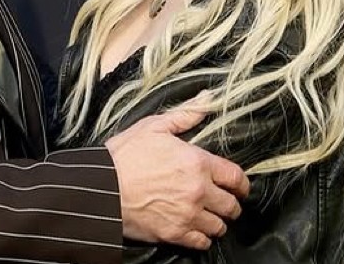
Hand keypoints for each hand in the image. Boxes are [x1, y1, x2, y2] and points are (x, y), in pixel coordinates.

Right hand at [106, 95, 249, 249]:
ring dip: (217, 222)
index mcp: (197, 163)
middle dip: (231, 205)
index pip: (236, 178)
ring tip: (210, 218)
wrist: (101, 187)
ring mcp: (187, 215)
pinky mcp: (174, 234)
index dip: (242, 184)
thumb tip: (207, 100)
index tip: (240, 187)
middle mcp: (198, 191)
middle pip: (232, 206)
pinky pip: (201, 243)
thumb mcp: (153, 127)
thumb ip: (185, 115)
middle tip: (225, 203)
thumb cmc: (124, 155)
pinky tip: (195, 231)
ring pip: (219, 227)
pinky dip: (202, 239)